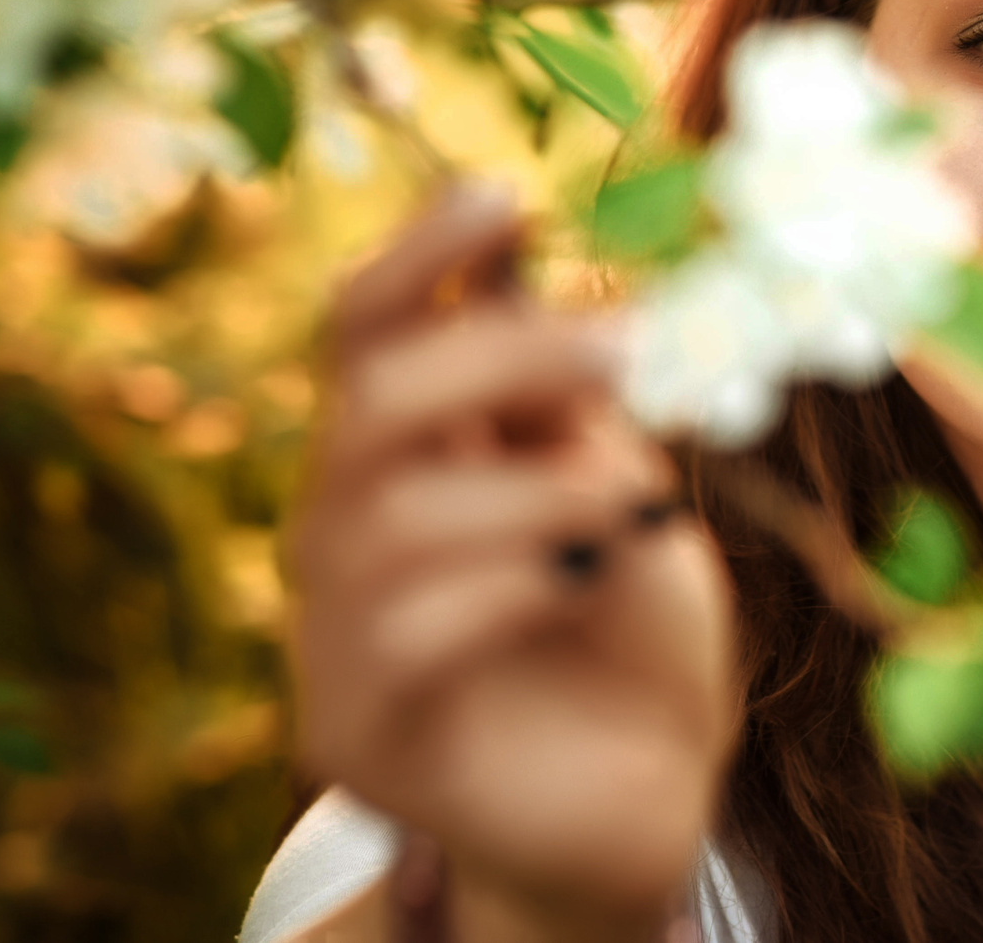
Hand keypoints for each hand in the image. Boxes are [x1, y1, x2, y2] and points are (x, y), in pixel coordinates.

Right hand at [289, 187, 737, 940]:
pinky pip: (405, 635)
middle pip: (374, 400)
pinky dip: (508, 593)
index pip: (369, 324)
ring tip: (629, 507)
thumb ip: (576, 391)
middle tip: (631, 347)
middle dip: (505, 357)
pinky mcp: (356, 728)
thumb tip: (549, 251)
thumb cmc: (631, 614)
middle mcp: (349, 520)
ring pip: (391, 520)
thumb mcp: (619, 475)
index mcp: (408, 440)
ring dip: (532, 493)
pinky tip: (578, 589)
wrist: (645, 786)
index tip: (504, 195)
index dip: (422, 253)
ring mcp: (337, 627)